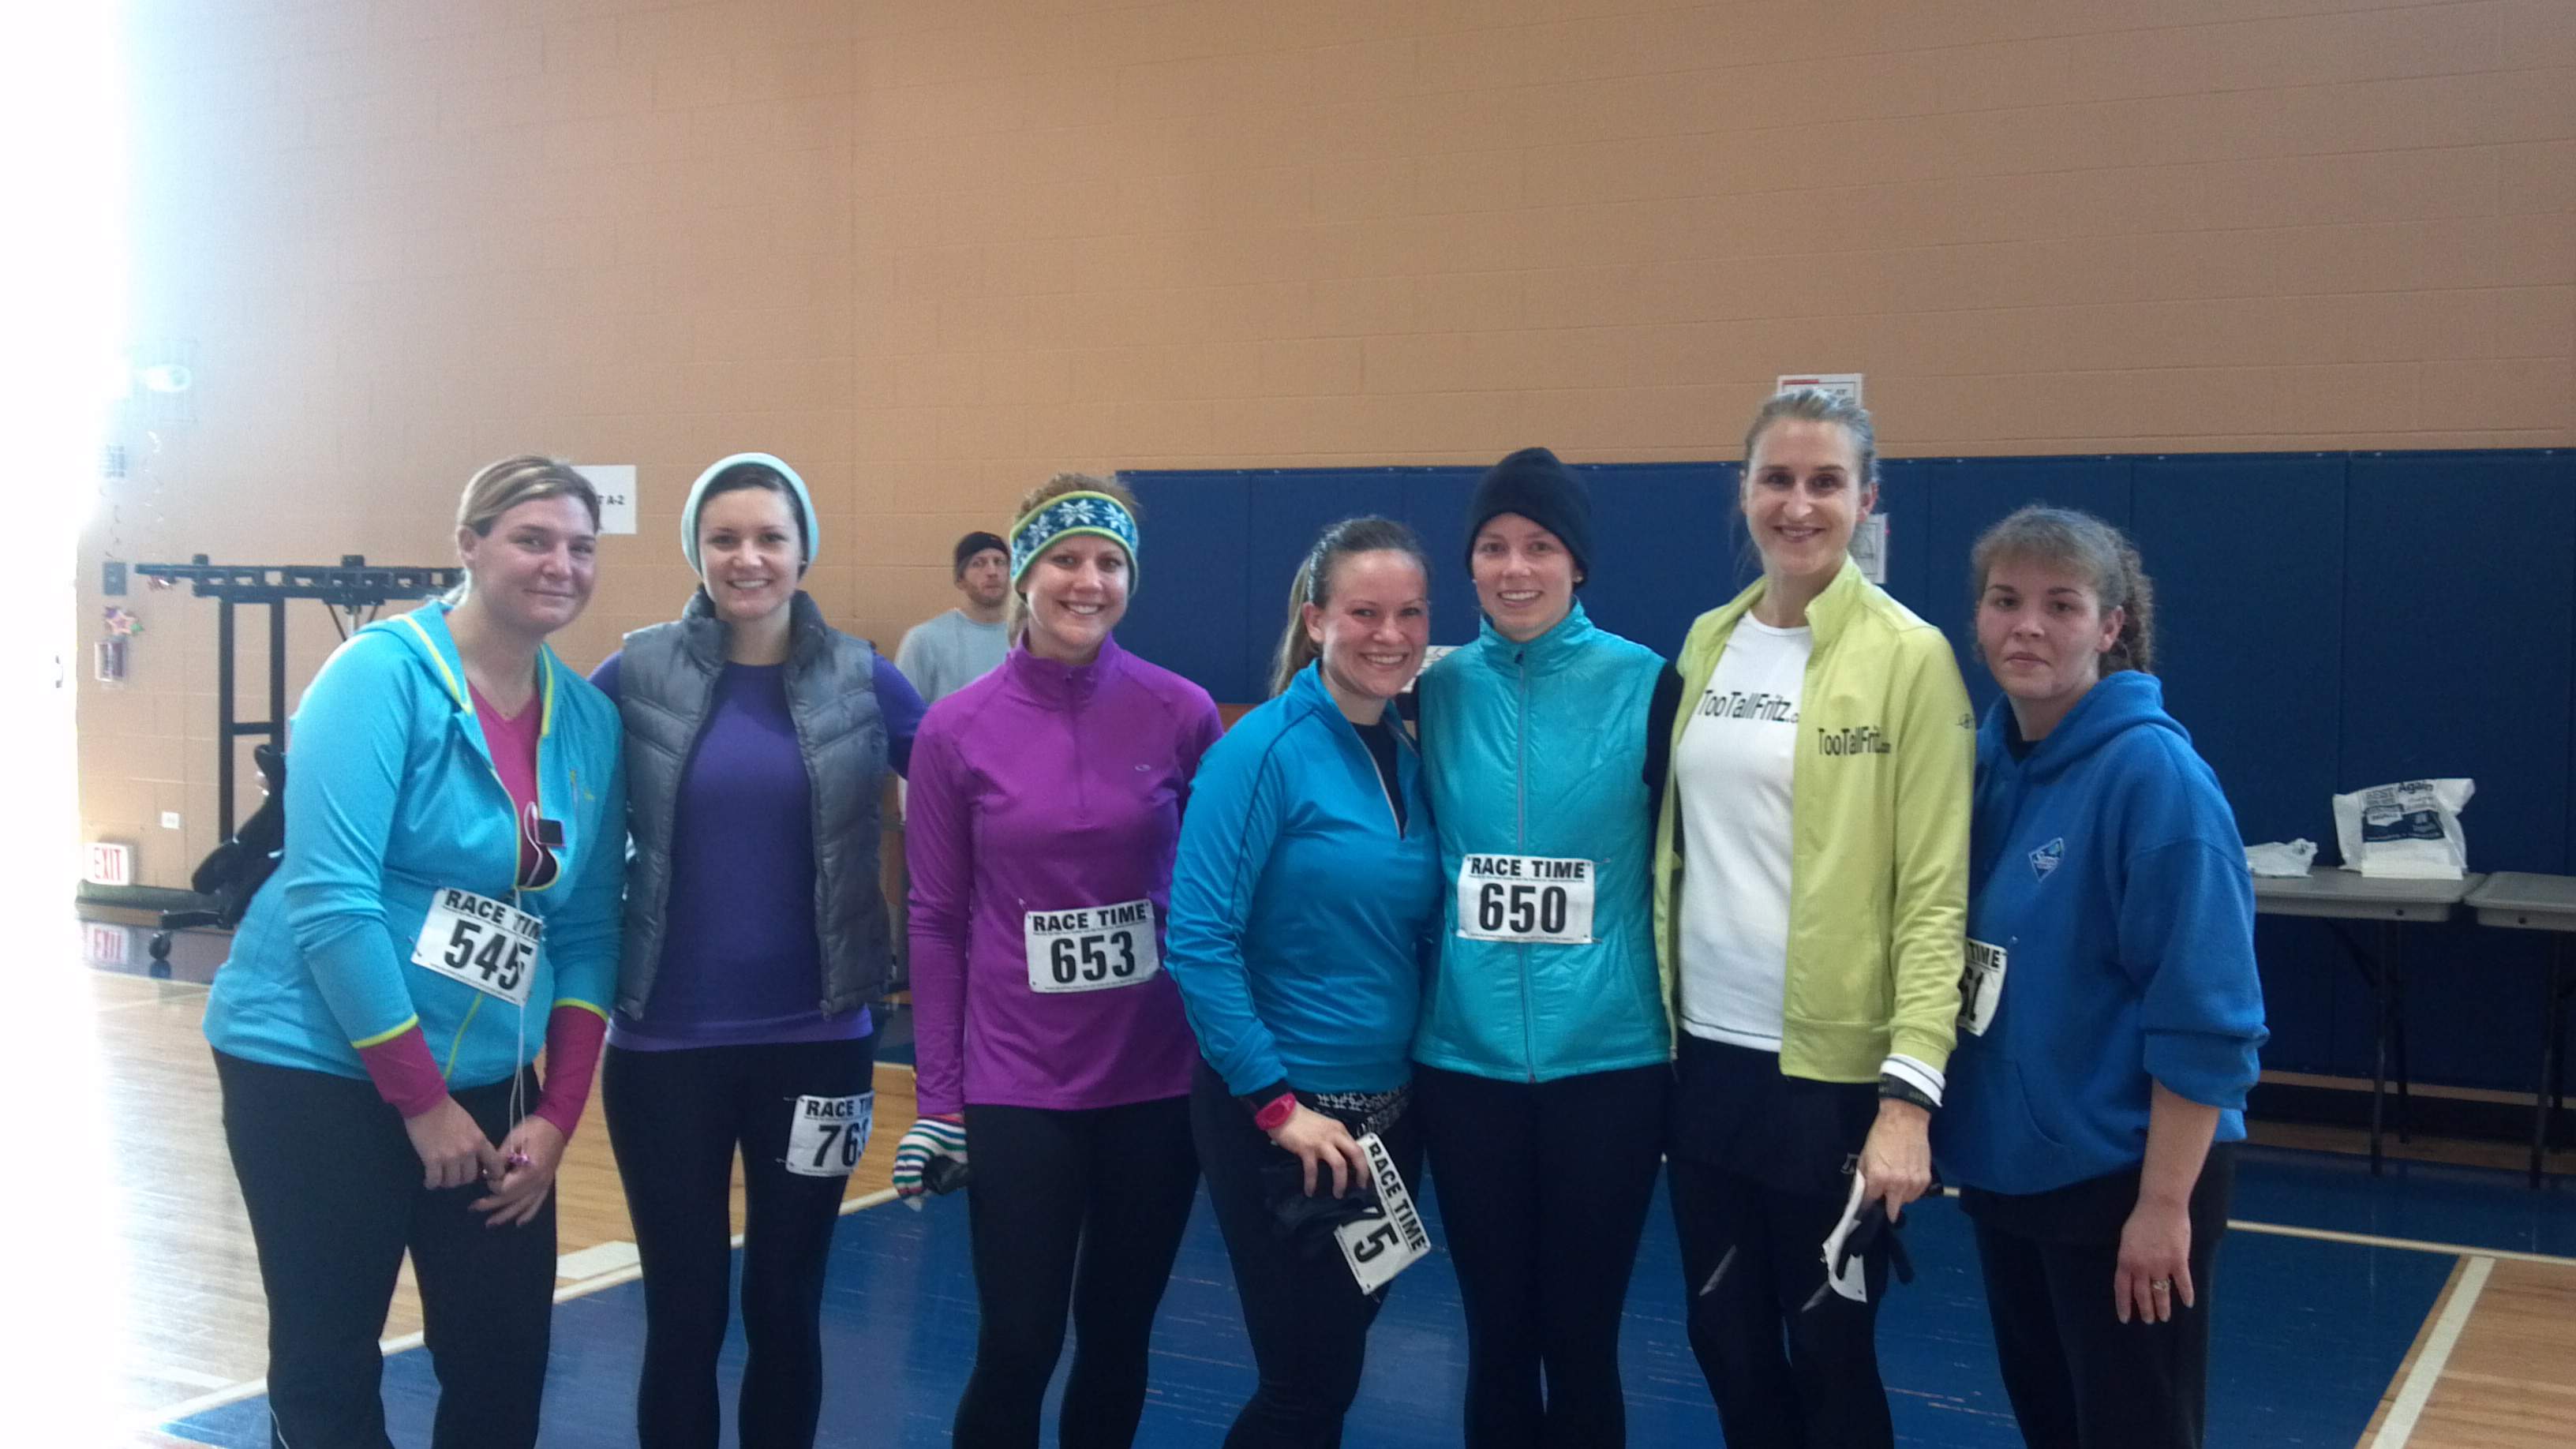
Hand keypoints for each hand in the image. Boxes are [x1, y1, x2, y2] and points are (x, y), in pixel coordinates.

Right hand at [403, 1097, 502, 1191]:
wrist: (428, 1103)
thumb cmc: (449, 1112)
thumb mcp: (470, 1126)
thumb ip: (475, 1142)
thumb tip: (477, 1159)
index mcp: (479, 1141)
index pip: (494, 1164)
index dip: (493, 1174)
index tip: (487, 1177)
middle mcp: (468, 1152)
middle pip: (470, 1178)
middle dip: (463, 1178)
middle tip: (455, 1174)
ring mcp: (450, 1157)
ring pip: (453, 1182)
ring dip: (447, 1182)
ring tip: (441, 1177)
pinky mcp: (432, 1160)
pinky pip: (435, 1180)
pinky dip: (432, 1183)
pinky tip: (430, 1181)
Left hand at [472, 1117, 565, 1227]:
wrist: (557, 1123)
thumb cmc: (534, 1129)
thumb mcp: (513, 1139)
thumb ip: (500, 1159)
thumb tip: (487, 1174)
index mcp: (529, 1171)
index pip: (504, 1188)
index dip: (491, 1185)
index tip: (484, 1176)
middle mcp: (537, 1182)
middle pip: (511, 1199)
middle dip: (491, 1204)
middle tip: (473, 1208)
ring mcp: (543, 1184)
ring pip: (522, 1206)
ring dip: (505, 1215)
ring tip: (490, 1223)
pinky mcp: (547, 1184)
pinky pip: (537, 1204)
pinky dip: (527, 1214)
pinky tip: (518, 1222)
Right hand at [891, 1114, 967, 1198]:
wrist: (943, 1111)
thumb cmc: (953, 1130)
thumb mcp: (958, 1150)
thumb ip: (956, 1167)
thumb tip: (954, 1187)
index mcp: (920, 1148)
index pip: (911, 1174)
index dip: (915, 1189)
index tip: (922, 1201)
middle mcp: (908, 1148)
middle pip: (899, 1176)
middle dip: (907, 1192)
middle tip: (918, 1205)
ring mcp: (904, 1146)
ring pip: (896, 1172)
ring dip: (904, 1185)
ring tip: (916, 1197)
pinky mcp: (904, 1146)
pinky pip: (899, 1165)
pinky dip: (905, 1176)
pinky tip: (915, 1184)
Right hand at [1269, 1104, 1367, 1197]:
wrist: (1281, 1111)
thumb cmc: (1300, 1120)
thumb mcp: (1324, 1127)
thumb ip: (1333, 1139)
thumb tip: (1340, 1158)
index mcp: (1339, 1130)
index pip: (1358, 1148)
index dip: (1364, 1164)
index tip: (1364, 1177)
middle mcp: (1334, 1135)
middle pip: (1356, 1154)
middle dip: (1362, 1172)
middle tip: (1360, 1186)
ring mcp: (1321, 1142)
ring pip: (1339, 1164)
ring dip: (1340, 1182)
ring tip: (1338, 1193)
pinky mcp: (1306, 1148)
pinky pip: (1313, 1170)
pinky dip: (1312, 1183)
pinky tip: (1310, 1191)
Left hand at [1858, 1099, 1931, 1221]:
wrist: (1905, 1119)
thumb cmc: (1882, 1134)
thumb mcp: (1865, 1155)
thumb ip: (1864, 1176)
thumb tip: (1862, 1192)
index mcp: (1879, 1177)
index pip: (1870, 1201)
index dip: (1867, 1203)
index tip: (1866, 1206)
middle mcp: (1897, 1184)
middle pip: (1892, 1209)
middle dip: (1886, 1206)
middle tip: (1884, 1198)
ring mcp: (1913, 1182)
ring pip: (1906, 1201)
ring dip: (1900, 1196)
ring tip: (1896, 1183)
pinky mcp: (1925, 1179)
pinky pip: (1917, 1194)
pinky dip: (1911, 1191)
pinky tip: (1907, 1179)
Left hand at [2115, 1194, 2192, 1323]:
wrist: (2161, 1206)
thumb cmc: (2141, 1219)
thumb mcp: (2127, 1239)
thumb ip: (2129, 1257)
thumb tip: (2131, 1272)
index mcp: (2126, 1260)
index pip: (2122, 1289)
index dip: (2124, 1305)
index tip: (2125, 1318)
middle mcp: (2142, 1267)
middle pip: (2142, 1295)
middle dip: (2145, 1310)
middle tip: (2149, 1320)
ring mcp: (2161, 1265)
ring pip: (2161, 1293)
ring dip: (2162, 1307)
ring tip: (2164, 1317)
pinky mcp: (2178, 1261)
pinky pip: (2183, 1283)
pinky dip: (2186, 1294)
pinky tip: (2188, 1304)